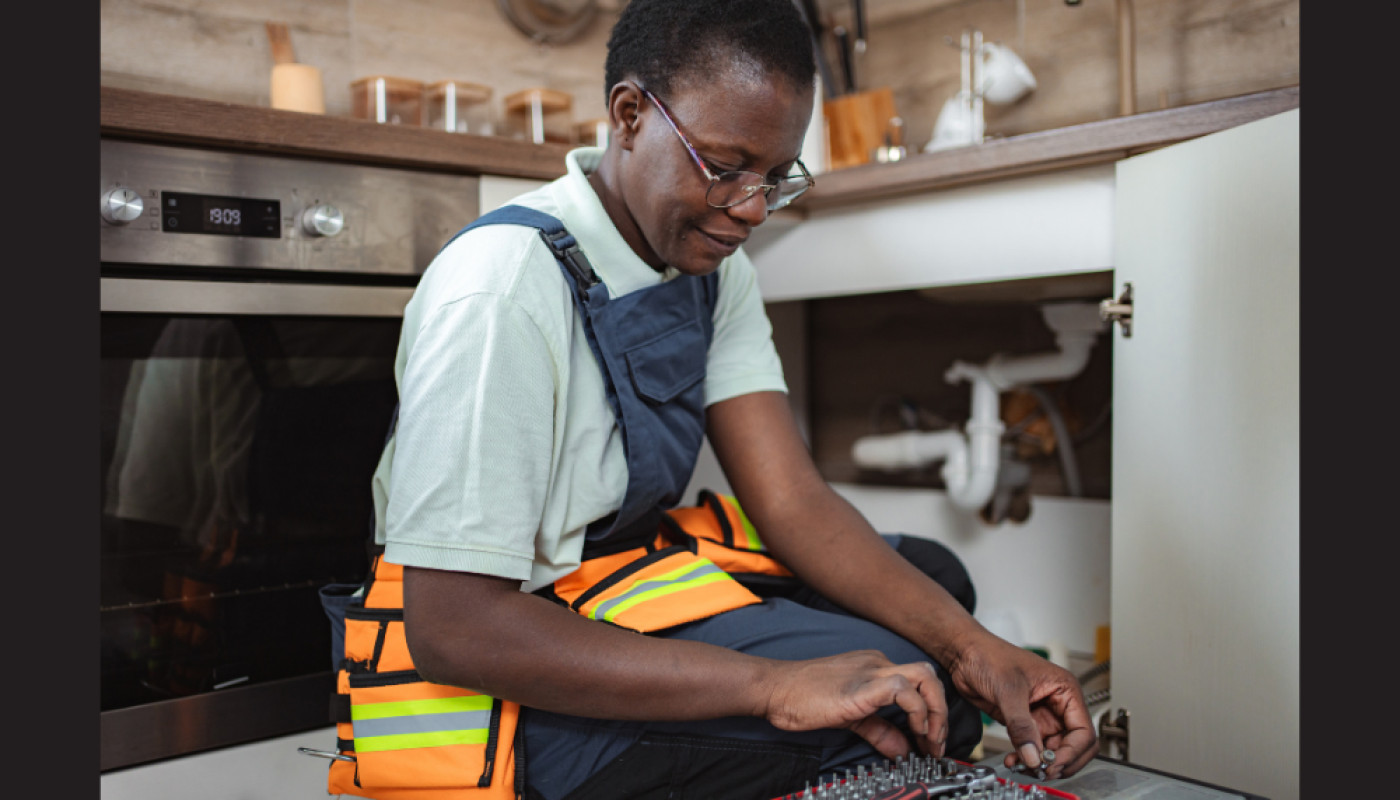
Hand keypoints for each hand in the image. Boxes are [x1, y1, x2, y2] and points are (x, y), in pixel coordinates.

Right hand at [761, 650, 947, 759]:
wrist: (775, 688)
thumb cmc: (801, 698)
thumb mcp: (850, 717)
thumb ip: (879, 730)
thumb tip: (901, 749)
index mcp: (873, 668)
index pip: (917, 682)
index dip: (930, 712)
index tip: (929, 741)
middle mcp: (876, 664)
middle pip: (928, 675)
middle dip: (940, 711)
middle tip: (936, 742)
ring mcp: (871, 671)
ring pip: (924, 676)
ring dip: (935, 710)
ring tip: (930, 738)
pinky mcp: (863, 685)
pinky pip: (903, 689)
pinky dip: (916, 710)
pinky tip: (912, 731)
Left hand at [946, 634, 1096, 777]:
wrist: (965, 654)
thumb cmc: (990, 655)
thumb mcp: (1008, 690)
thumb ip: (1021, 726)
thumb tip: (1033, 756)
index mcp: (1064, 690)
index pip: (1083, 731)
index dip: (1071, 752)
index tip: (1052, 764)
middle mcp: (1057, 705)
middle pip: (1074, 746)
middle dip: (1060, 761)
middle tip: (1041, 770)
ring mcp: (1041, 716)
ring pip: (1053, 751)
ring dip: (1040, 763)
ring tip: (1022, 765)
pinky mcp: (1025, 724)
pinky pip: (1034, 749)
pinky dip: (1027, 759)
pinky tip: (1014, 760)